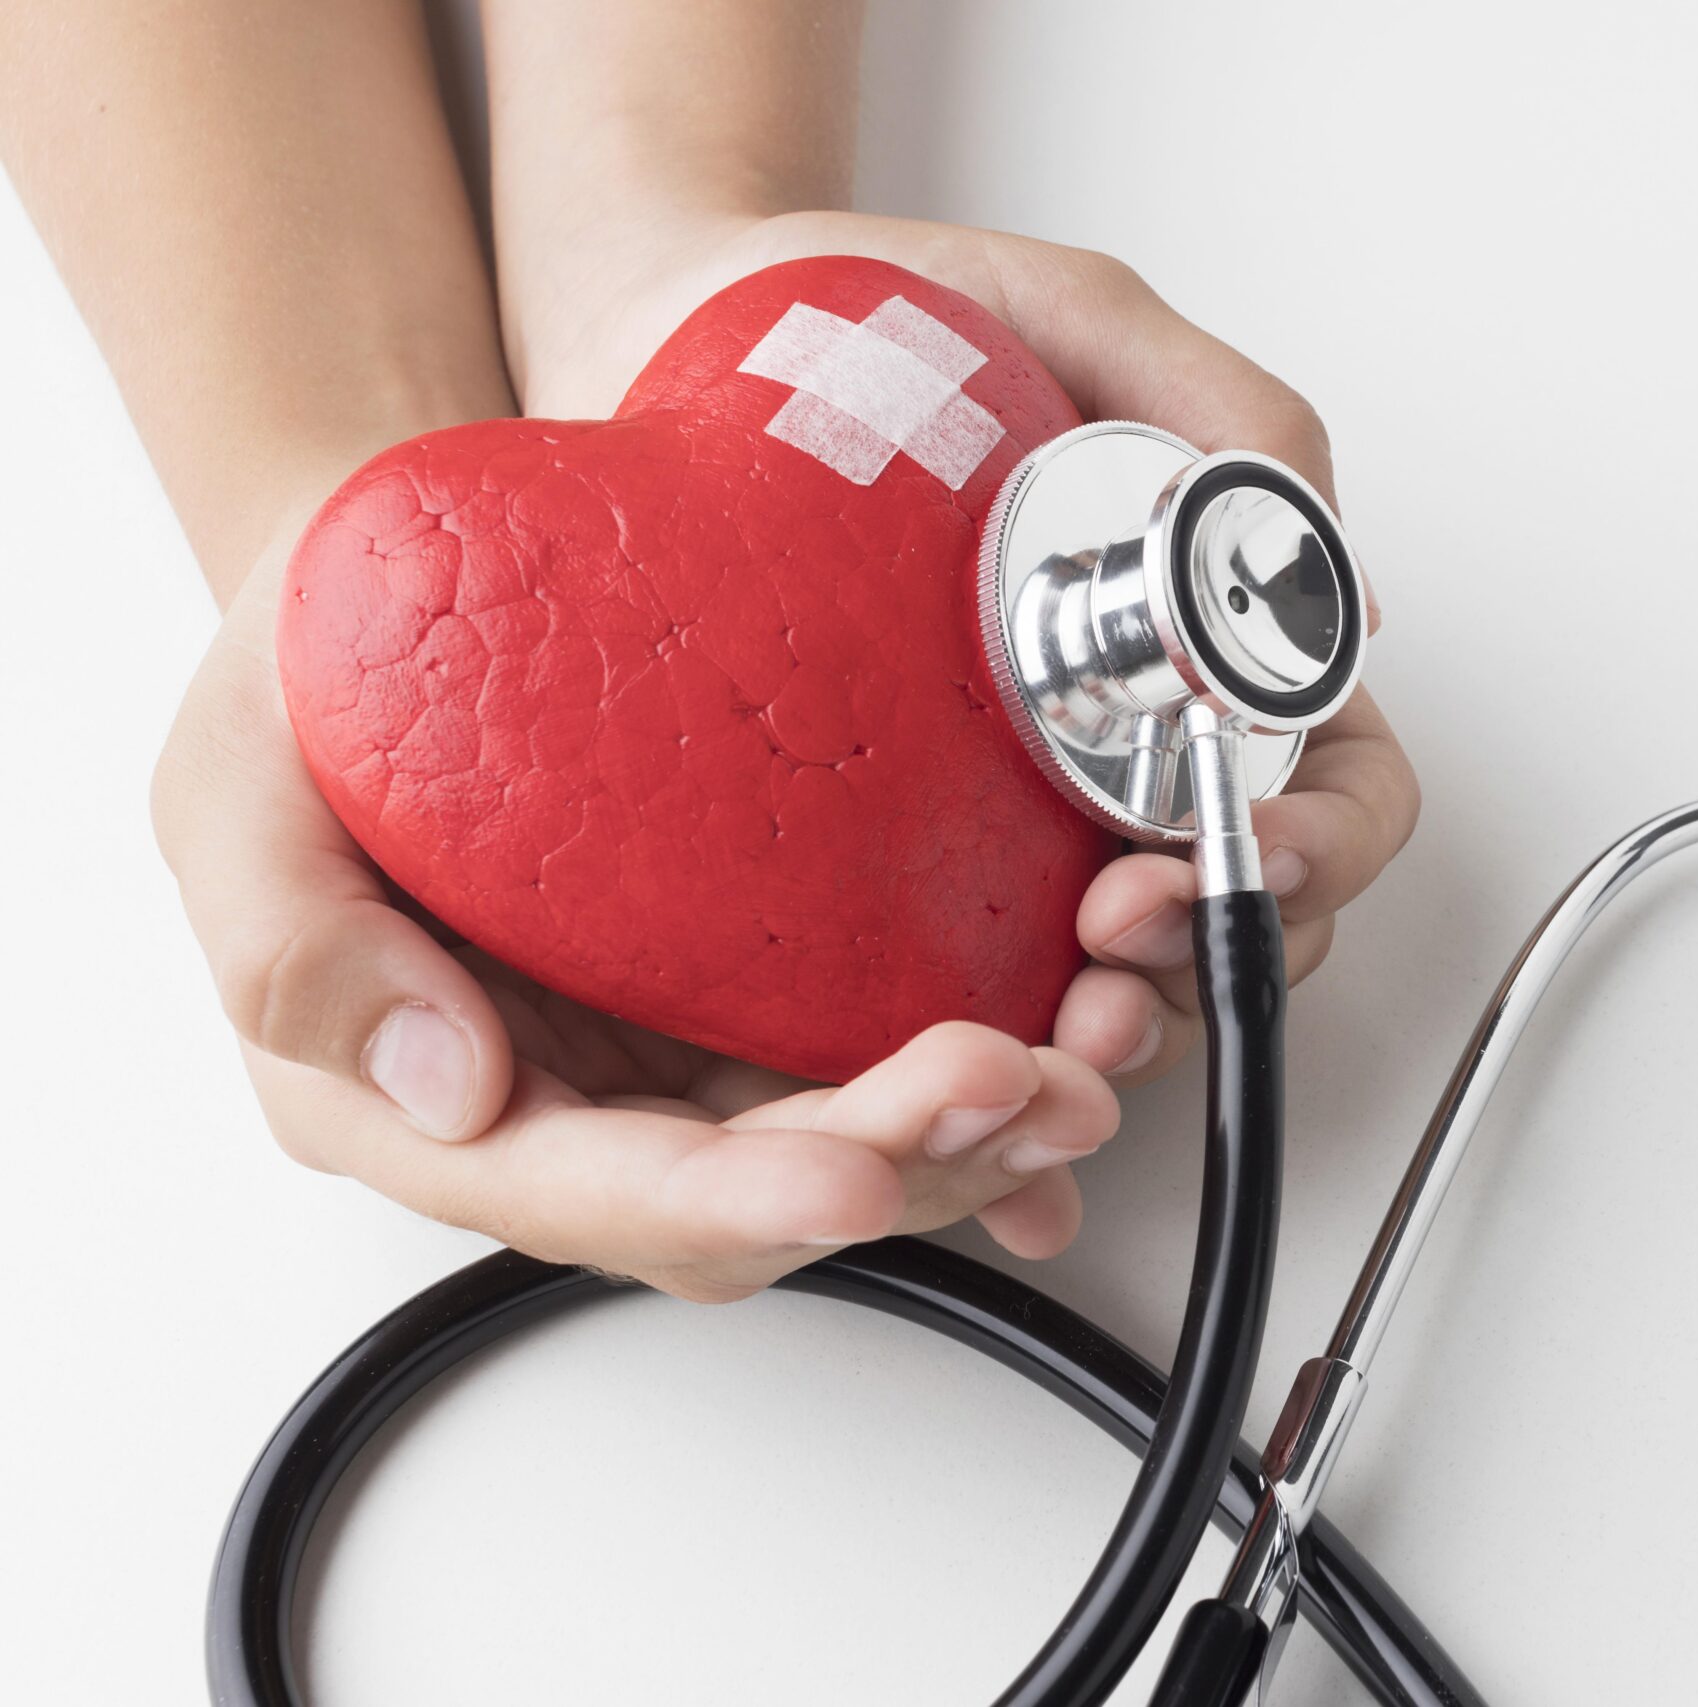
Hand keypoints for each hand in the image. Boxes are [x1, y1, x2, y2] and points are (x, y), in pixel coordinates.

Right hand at [153, 539, 1117, 1300]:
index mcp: (426, 1096)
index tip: (851, 1171)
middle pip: (755, 1193)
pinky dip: (996, 1059)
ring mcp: (678, 1050)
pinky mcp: (767, 985)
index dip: (729, 1197)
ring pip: (849, 1146)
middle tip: (1023, 1087)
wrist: (406, 583)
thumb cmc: (310, 677)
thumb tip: (443, 1085)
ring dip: (981, 1133)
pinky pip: (892, 1053)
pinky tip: (1083, 1023)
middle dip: (902, 1166)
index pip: (591, 1190)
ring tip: (1089, 1062)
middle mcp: (572, 1103)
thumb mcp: (234, 781)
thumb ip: (291, 942)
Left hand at [507, 211, 1422, 1091]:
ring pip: (1126, 987)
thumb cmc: (878, 323)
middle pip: (1247, 918)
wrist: (662, 348)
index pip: (1338, 786)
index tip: (1252, 845)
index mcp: (1204, 652)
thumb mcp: (1073, 319)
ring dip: (1119, 1033)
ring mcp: (1013, 831)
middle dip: (1208, 967)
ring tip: (1057, 1032)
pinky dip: (999, 1071)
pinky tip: (975, 1092)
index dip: (1325, 842)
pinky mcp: (893, 880)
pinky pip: (974, 1004)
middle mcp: (1124, 755)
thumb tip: (1329, 563)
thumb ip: (1218, 404)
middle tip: (1120, 953)